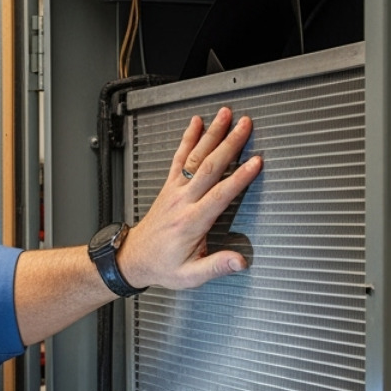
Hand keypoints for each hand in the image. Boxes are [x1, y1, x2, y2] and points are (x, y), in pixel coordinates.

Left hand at [119, 106, 261, 289]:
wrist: (135, 258)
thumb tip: (239, 262)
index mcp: (192, 222)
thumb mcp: (190, 275)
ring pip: (195, 157)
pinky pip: (178, 158)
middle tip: (246, 126)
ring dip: (211, 134)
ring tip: (225, 115)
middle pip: (209, 167)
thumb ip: (216, 266)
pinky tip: (196, 123)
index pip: (220, 194)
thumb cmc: (163, 265)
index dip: (239, 177)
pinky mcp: (169, 186)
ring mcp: (175, 190)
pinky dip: (187, 138)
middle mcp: (183, 201)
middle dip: (229, 144)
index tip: (255, 162)